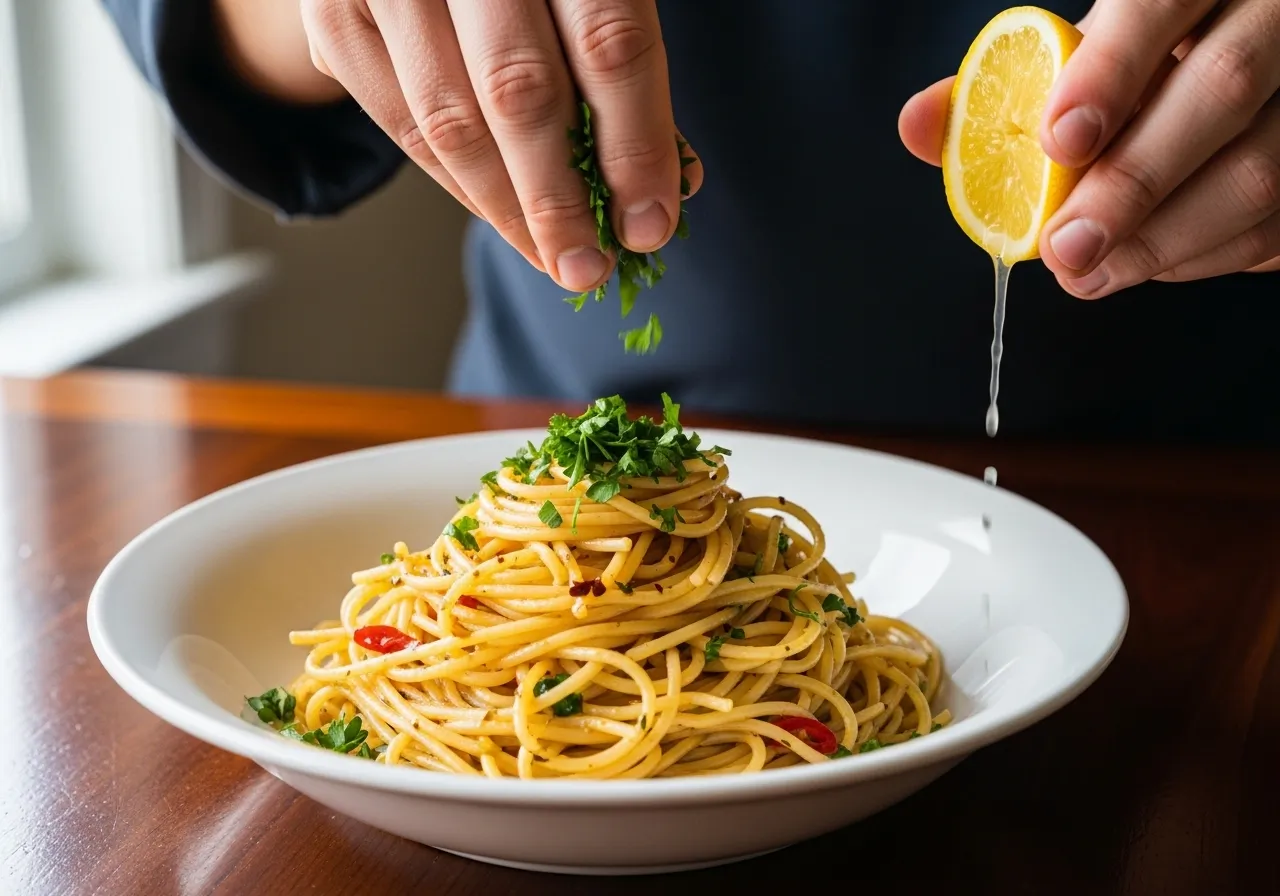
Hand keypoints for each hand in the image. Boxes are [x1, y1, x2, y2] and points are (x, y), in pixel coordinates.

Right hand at [298, 0, 702, 292]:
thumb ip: (616, 67)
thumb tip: (658, 192)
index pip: (609, 44)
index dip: (634, 145)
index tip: (648, 226)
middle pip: (520, 92)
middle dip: (559, 201)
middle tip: (588, 267)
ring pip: (449, 119)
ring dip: (506, 209)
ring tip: (549, 257)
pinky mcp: (332, 10)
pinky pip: (399, 120)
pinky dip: (453, 182)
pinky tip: (497, 214)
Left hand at [899, 0, 1279, 296]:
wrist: (1247, 58)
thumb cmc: (1148, 59)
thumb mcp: (1086, 55)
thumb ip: (1001, 91)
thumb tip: (918, 125)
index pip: (1161, 1)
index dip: (1110, 73)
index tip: (1056, 142)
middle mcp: (1275, 14)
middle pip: (1223, 89)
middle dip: (1133, 182)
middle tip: (1064, 245)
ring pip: (1265, 166)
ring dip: (1168, 239)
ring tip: (1090, 273)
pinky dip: (1210, 255)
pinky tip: (1152, 263)